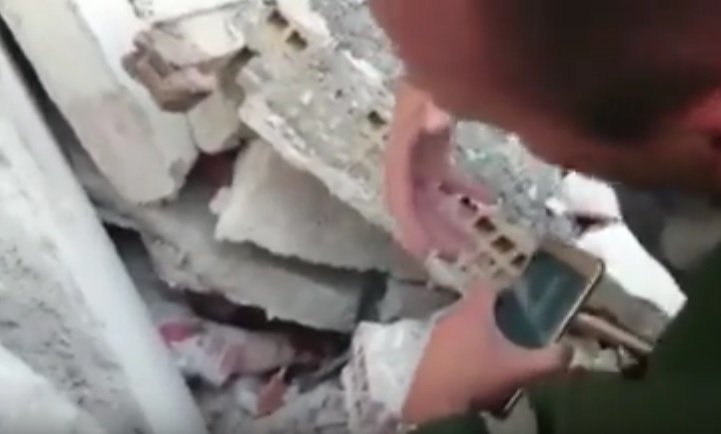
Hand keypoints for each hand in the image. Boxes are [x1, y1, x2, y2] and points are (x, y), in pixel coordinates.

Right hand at [384, 79, 491, 259]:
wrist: (445, 53)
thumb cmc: (440, 72)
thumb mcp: (436, 89)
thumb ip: (436, 105)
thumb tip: (435, 123)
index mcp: (401, 142)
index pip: (398, 190)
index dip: (408, 223)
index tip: (423, 252)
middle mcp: (407, 151)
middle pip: (415, 200)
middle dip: (435, 229)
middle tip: (461, 256)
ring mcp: (420, 151)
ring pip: (430, 195)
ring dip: (448, 218)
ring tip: (471, 244)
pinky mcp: (435, 149)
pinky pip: (446, 179)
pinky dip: (464, 192)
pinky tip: (489, 202)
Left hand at [402, 281, 571, 424]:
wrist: (436, 406)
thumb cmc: (479, 377)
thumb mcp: (522, 370)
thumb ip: (551, 359)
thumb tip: (571, 349)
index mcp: (474, 310)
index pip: (489, 285)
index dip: (505, 289)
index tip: (520, 300)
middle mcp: (451, 315)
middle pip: (475, 305)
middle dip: (493, 314)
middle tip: (513, 328)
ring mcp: (436, 334)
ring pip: (460, 324)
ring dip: (475, 333)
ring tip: (495, 350)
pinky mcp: (427, 354)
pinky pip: (448, 343)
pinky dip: (461, 349)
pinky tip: (473, 366)